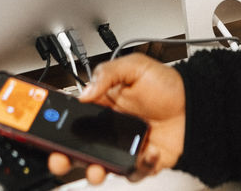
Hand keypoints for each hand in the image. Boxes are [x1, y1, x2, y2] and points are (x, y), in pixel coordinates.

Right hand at [47, 53, 185, 183]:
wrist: (195, 104)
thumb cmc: (168, 85)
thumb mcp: (135, 67)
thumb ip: (108, 74)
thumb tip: (85, 91)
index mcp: (103, 105)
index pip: (72, 117)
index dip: (56, 125)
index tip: (44, 130)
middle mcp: (110, 129)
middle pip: (78, 148)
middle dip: (64, 157)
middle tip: (60, 158)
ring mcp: (124, 147)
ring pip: (100, 166)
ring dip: (94, 171)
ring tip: (96, 168)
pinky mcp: (142, 162)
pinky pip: (133, 173)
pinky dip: (137, 168)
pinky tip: (146, 152)